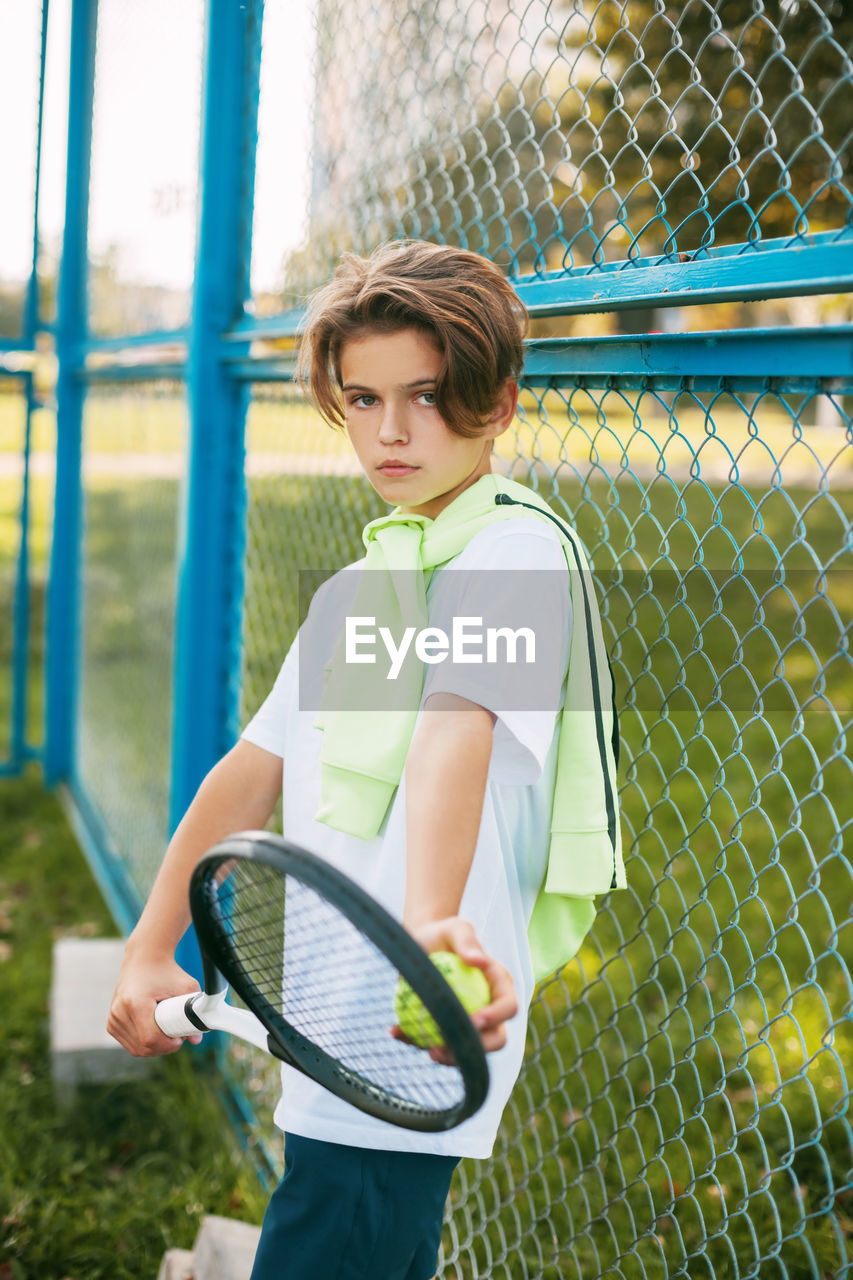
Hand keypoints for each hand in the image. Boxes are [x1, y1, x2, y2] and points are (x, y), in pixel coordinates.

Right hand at [107, 949, 201, 1057]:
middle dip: (163, 1047)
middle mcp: (119, 1012)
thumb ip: (194, 1012)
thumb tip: (197, 1039)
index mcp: (135, 1003)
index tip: (180, 1037)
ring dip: (154, 1047)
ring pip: (136, 1049)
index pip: (150, 1040)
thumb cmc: (167, 972)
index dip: (168, 1045)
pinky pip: (129, 1044)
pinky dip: (143, 1043)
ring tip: (166, 1030)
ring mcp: (113, 1018)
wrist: (145, 958)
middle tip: (176, 1035)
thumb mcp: (186, 987)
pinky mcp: (111, 1023)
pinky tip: (154, 1031)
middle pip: (143, 1048)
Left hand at [395, 917, 517, 1063]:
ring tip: (427, 1049)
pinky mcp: (447, 1028)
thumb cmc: (442, 932)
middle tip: (452, 1044)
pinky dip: (417, 1041)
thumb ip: (467, 941)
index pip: (509, 1007)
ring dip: (450, 1056)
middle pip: (496, 1038)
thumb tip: (480, 961)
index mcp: (500, 985)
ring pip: (468, 1049)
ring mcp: (470, 1022)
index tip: (474, 1019)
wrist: (421, 943)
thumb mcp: (455, 928)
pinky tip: (397, 1032)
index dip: (496, 1018)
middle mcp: (491, 1008)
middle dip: (477, 1049)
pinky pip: (437, 1041)